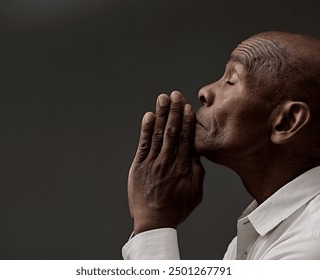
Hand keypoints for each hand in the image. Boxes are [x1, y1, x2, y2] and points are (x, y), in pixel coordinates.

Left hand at [128, 91, 204, 234]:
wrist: (154, 221)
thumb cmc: (176, 208)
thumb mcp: (196, 192)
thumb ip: (197, 171)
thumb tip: (196, 153)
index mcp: (183, 167)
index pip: (186, 139)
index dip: (187, 121)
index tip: (187, 107)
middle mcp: (168, 162)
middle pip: (172, 132)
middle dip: (174, 111)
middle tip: (175, 94)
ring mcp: (152, 163)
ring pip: (158, 134)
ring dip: (161, 115)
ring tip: (162, 98)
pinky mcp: (139, 166)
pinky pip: (143, 145)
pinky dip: (146, 130)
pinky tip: (149, 116)